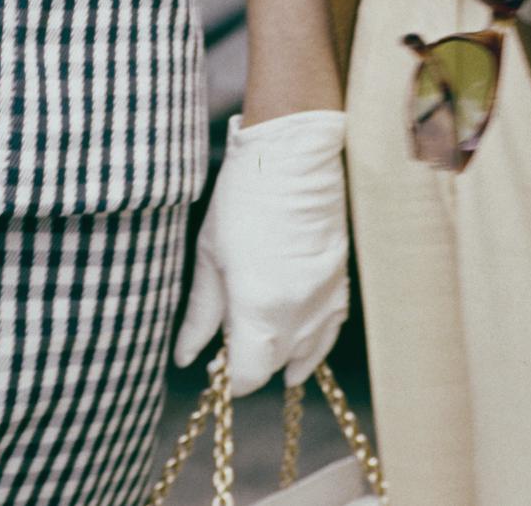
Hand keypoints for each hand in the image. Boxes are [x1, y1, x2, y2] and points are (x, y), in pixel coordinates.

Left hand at [175, 110, 348, 394]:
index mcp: (259, 307)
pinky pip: (330, 329)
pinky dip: (313, 337)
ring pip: (307, 353)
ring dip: (284, 353)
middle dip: (253, 361)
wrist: (294, 152)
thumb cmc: (244, 196)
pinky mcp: (343, 280)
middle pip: (276, 366)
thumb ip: (201, 314)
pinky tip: (297, 332)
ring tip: (262, 338)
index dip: (230, 376)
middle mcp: (298, 311)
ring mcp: (326, 297)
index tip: (218, 362)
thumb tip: (188, 355)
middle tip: (232, 337)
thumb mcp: (210, 255)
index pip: (249, 376)